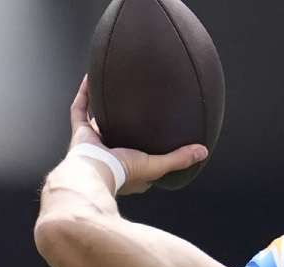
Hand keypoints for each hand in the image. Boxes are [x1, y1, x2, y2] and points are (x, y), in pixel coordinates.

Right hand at [68, 75, 206, 194]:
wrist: (94, 170)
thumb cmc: (124, 171)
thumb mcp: (157, 165)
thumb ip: (179, 158)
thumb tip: (203, 151)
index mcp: (127, 169)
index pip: (141, 160)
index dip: (150, 151)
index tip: (158, 139)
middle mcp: (109, 156)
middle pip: (119, 136)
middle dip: (125, 124)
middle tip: (135, 108)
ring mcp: (93, 144)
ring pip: (98, 121)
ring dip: (103, 107)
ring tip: (112, 90)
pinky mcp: (80, 133)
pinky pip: (80, 110)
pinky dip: (84, 94)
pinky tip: (91, 78)